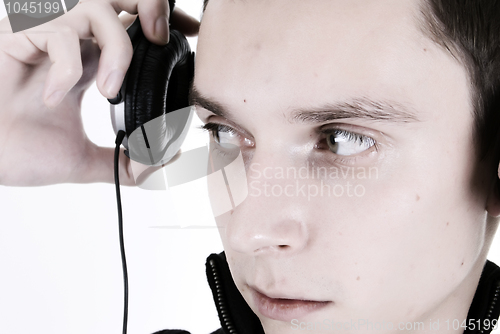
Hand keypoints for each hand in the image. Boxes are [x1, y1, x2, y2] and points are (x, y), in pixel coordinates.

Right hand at [0, 0, 198, 185]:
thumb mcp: (83, 159)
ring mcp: (41, 36)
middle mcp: (68, 42)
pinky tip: (55, 98)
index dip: (159, 20)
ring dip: (115, 47)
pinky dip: (66, 68)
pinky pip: (54, 33)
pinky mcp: (14, 38)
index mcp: (87, 62)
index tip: (188, 32)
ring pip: (93, 6)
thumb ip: (122, 161)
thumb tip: (160, 166)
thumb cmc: (17, 152)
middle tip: (161, 39)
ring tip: (111, 90)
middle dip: (148, 5)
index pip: (129, 25)